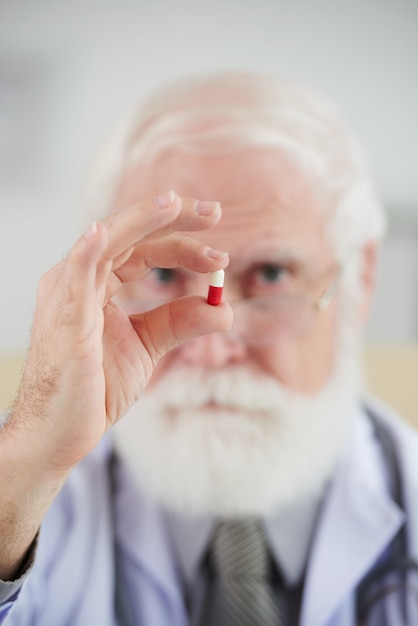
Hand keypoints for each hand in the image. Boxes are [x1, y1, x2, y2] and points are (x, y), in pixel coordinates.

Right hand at [11, 191, 230, 474]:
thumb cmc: (95, 389)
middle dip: (172, 219)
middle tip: (214, 212)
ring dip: (141, 221)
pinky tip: (107, 232)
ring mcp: (68, 294)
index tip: (219, 257)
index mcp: (98, 285)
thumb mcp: (147, 347)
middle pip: (129, 235)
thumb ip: (180, 322)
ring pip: (106, 242)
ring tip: (175, 205)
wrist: (62, 433)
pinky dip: (89, 251)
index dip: (183, 246)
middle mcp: (80, 280)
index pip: (143, 250)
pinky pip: (74, 276)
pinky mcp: (63, 317)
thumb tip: (223, 308)